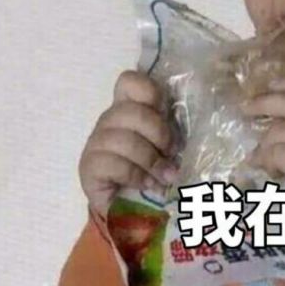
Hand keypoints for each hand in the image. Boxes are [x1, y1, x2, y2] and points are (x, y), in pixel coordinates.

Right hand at [79, 71, 178, 215]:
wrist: (124, 204)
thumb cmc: (150, 166)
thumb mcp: (165, 143)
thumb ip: (172, 130)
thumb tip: (195, 131)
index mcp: (128, 106)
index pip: (129, 81)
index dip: (149, 91)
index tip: (166, 112)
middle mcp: (109, 119)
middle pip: (131, 111)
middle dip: (158, 133)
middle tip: (172, 152)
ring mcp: (96, 141)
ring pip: (124, 140)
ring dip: (151, 160)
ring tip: (166, 176)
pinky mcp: (88, 166)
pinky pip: (115, 164)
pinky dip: (138, 176)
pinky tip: (148, 184)